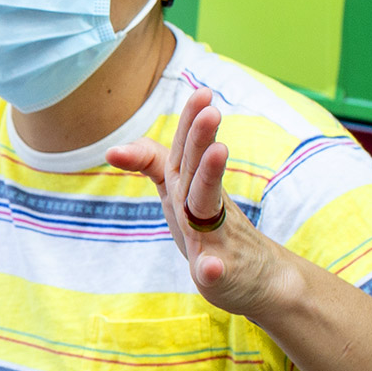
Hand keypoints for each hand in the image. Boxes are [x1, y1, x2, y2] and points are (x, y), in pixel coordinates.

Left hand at [107, 89, 298, 320]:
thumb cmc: (209, 228)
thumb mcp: (179, 190)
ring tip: (218, 151)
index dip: (189, 123)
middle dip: (201, 137)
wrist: (259, 277)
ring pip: (210, 206)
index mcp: (191, 186)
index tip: (202, 92)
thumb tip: (112, 149)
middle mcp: (206, 205)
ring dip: (211, 178)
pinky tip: (209, 266)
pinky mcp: (223, 273)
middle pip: (199, 167)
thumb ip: (152, 161)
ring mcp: (217, 238)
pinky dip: (212, 267)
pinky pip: (216, 270)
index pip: (186, 151)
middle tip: (211, 109)